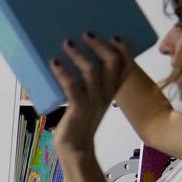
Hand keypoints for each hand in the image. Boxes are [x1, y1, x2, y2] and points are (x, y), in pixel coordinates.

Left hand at [48, 33, 135, 156]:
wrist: (75, 148)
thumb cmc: (80, 120)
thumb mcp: (90, 99)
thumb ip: (89, 83)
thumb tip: (74, 56)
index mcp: (112, 91)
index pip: (127, 66)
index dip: (124, 49)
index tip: (114, 36)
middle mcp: (107, 94)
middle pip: (112, 63)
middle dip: (100, 45)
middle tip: (87, 33)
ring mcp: (94, 101)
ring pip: (92, 72)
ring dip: (79, 55)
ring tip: (67, 43)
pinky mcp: (79, 108)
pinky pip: (72, 86)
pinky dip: (62, 72)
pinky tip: (54, 62)